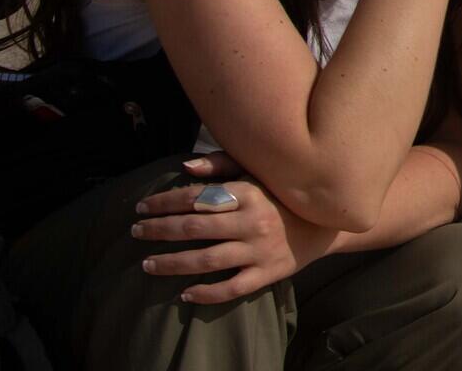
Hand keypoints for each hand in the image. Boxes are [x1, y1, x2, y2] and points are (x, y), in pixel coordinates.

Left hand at [133, 151, 338, 303]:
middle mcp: (252, 222)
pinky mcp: (268, 274)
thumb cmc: (283, 194)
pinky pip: (232, 288)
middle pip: (194, 228)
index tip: (141, 207)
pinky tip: (184, 294)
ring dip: (172, 263)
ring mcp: (260, 251)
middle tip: (135, 232)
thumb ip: (222, 166)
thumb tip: (185, 168)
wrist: (326, 224)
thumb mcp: (257, 172)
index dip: (164, 202)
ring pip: (206, 260)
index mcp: (249, 193)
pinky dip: (206, 293)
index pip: (196, 197)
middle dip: (159, 230)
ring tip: (147, 264)